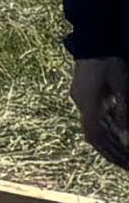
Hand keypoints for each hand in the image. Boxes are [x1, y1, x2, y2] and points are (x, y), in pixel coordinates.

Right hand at [73, 57, 128, 174]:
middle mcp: (79, 101)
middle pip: (92, 131)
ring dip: (105, 135)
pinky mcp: (81, 88)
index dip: (106, 152)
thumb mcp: (122, 88)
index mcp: (87, 103)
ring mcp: (78, 94)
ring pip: (91, 121)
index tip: (119, 163)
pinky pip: (91, 111)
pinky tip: (114, 124)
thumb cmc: (109, 63)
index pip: (93, 135)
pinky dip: (102, 122)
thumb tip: (125, 137)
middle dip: (108, 147)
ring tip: (120, 145)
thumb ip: (123, 113)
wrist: (95, 39)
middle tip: (123, 158)